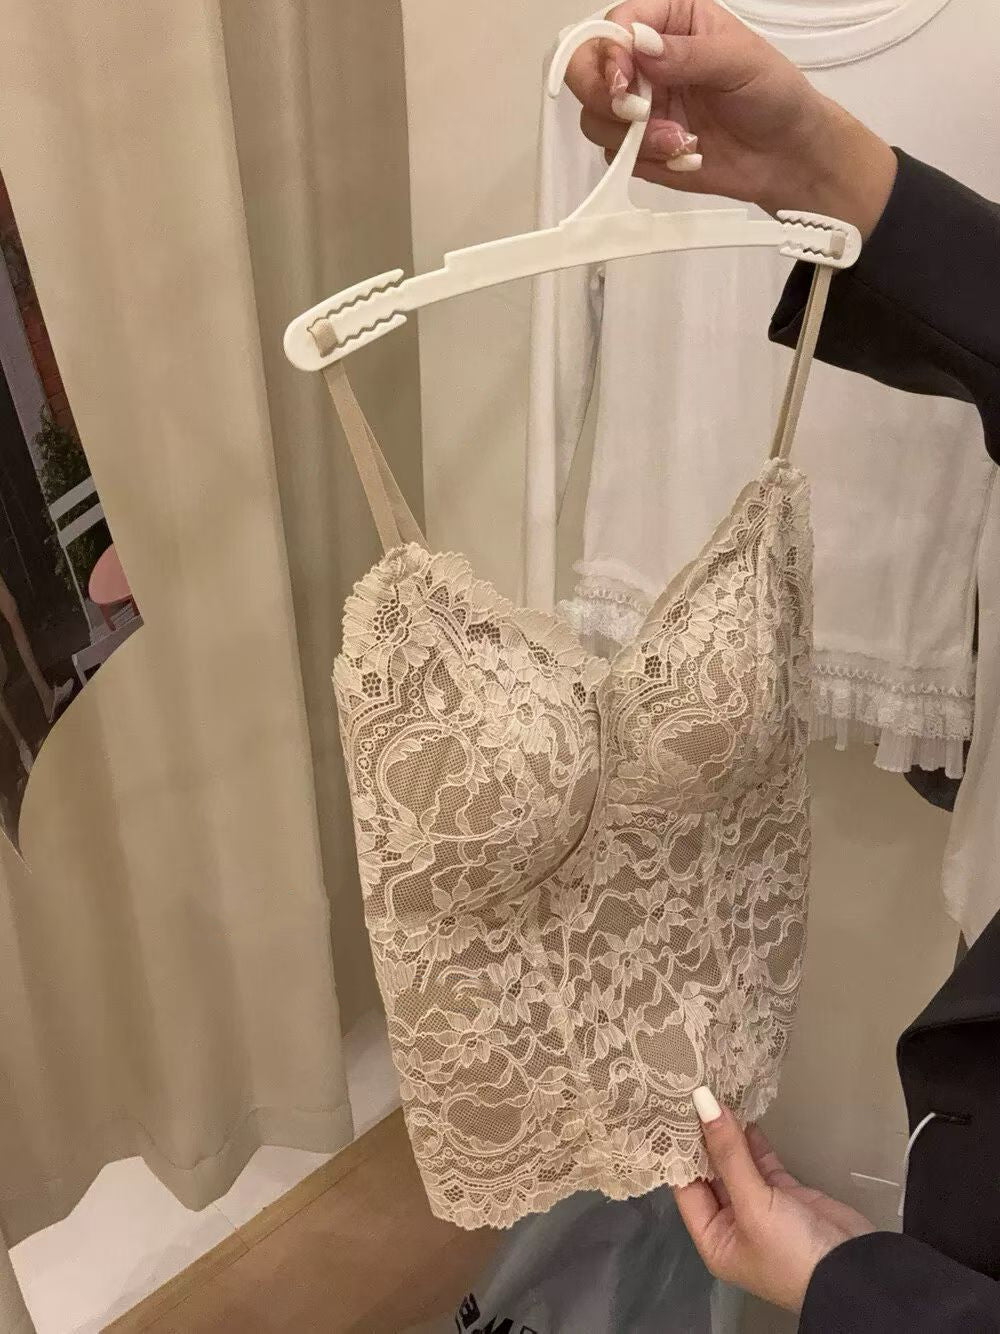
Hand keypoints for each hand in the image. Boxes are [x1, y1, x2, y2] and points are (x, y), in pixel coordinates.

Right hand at [564, 0, 896, 237]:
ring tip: (680, 141)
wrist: (786, 156)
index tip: (624, 80)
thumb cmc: (773, 95)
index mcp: (669, 22)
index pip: (615, 25)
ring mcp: (638, 109)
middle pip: (586, 70)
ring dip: (632, 136)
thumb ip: (687, 53)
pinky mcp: (639, 150)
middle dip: (603, 95)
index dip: (609, 52)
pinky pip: (616, 156)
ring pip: (595, 118)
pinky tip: (684, 155)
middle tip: (637, 113)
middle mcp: (645, 62)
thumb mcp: (740, 60)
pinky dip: (644, 160)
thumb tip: (639, 46)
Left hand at [673, 1088, 875, 1313]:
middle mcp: (731, 1223)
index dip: (678, 1149)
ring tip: (713, 1093)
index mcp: (714, 1239)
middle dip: (702, 1137)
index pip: (685, 1187)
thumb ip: (728, 1154)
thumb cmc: (792, 1252)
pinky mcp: (784, 1192)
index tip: (669, 1108)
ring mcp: (759, 1207)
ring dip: (728, 1133)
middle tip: (689, 1092)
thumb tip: (702, 1102)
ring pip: (735, 1163)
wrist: (856, 1273)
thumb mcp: (754, 1206)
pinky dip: (751, 1138)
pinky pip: (759, 1160)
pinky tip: (741, 1110)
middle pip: (709, 1172)